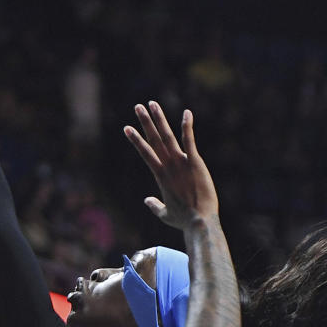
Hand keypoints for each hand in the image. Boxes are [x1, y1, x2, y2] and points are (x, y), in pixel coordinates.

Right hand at [124, 102, 218, 229]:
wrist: (199, 221)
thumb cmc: (184, 221)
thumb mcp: (165, 215)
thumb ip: (155, 206)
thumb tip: (147, 200)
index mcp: (160, 176)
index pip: (145, 153)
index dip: (136, 140)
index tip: (127, 128)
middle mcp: (168, 167)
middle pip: (154, 140)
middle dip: (145, 123)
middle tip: (137, 107)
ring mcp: (181, 163)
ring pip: (167, 137)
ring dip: (159, 119)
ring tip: (152, 104)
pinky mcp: (195, 163)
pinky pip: (189, 141)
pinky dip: (187, 126)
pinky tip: (187, 113)